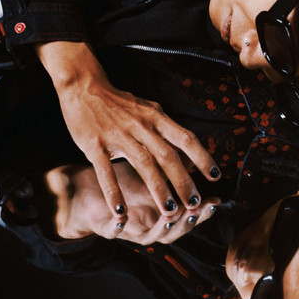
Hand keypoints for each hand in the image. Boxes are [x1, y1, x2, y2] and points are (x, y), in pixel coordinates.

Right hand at [36, 42, 220, 220]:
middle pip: (167, 156)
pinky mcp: (94, 145)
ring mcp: (118, 135)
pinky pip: (105, 171)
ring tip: (169, 211)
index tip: (215, 176)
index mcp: (156, 117)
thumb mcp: (149, 110)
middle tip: (195, 203)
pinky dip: (113, 192)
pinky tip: (120, 211)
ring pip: (143, 165)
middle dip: (183, 181)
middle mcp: (141, 126)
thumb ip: (167, 130)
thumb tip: (190, 151)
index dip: (202, 157)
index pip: (185, 138)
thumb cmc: (120, 103)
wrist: (83, 86)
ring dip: (158, 189)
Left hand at [50, 162, 220, 244]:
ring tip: (170, 217)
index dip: (202, 210)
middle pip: (175, 231)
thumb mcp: (151, 170)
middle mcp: (150, 225)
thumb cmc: (123, 181)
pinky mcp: (105, 227)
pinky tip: (123, 216)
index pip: (189, 214)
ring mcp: (129, 229)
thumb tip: (197, 153)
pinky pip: (112, 230)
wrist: (86, 189)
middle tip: (197, 211)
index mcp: (164, 212)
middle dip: (187, 223)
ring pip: (149, 236)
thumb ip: (173, 167)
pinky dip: (118, 224)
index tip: (215, 201)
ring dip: (161, 229)